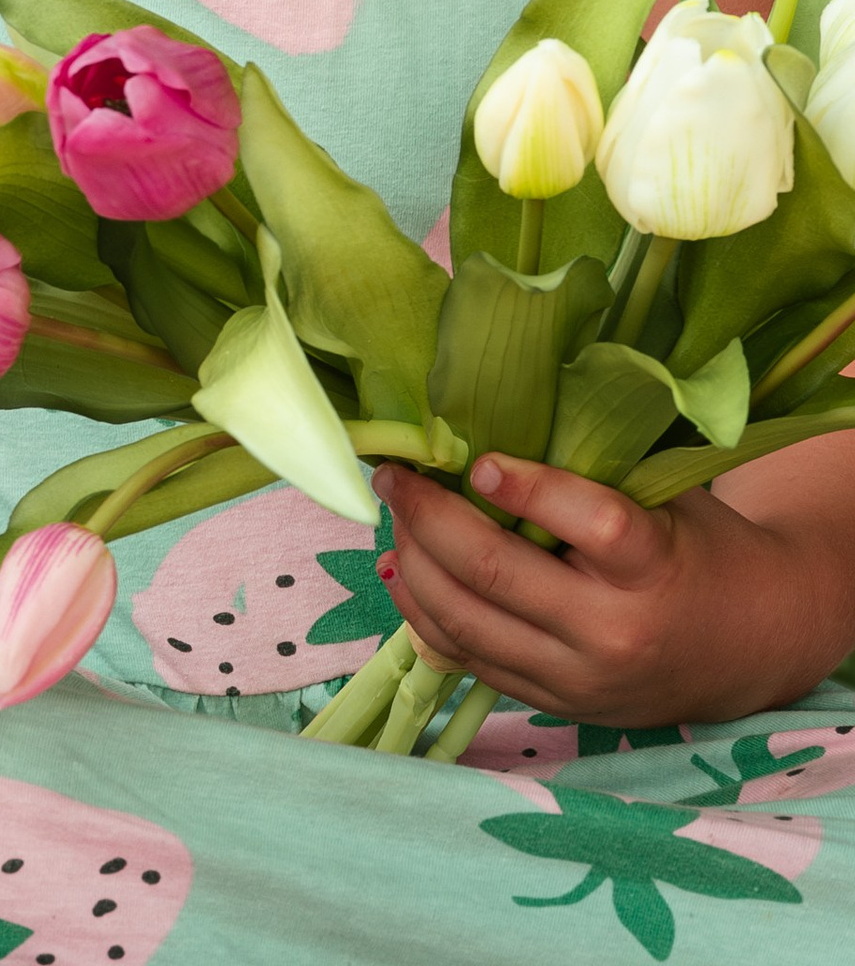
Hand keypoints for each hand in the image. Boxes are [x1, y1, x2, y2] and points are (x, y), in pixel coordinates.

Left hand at [374, 454, 837, 728]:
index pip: (590, 523)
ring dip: (411, 563)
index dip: (526, 488)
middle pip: (494, 572)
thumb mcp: (664, 499)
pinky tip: (401, 570)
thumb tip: (479, 435)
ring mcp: (581, 679)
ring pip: (465, 621)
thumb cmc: (695, 547)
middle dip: (426, 516)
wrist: (750, 646)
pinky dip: (423, 614)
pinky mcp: (556, 705)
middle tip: (392, 475)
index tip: (476, 460)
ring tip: (394, 517)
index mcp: (655, 566)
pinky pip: (469, 660)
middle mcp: (615, 632)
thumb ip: (588, 474)